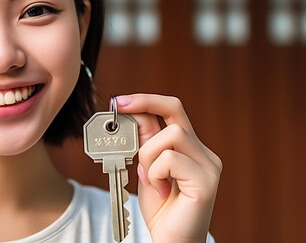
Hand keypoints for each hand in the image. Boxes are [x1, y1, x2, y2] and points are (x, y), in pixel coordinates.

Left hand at [115, 94, 221, 242]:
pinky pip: (171, 159)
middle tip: (118, 108)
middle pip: (175, 111)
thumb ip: (144, 144)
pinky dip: (155, 173)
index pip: (173, 110)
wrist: (172, 241)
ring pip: (170, 135)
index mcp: (190, 149)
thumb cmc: (161, 210)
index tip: (120, 100)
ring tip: (150, 179)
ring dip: (148, 155)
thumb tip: (133, 114)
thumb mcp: (147, 169)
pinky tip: (160, 190)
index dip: (147, 100)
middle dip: (143, 105)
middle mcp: (204, 154)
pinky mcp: (206, 182)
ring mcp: (209, 166)